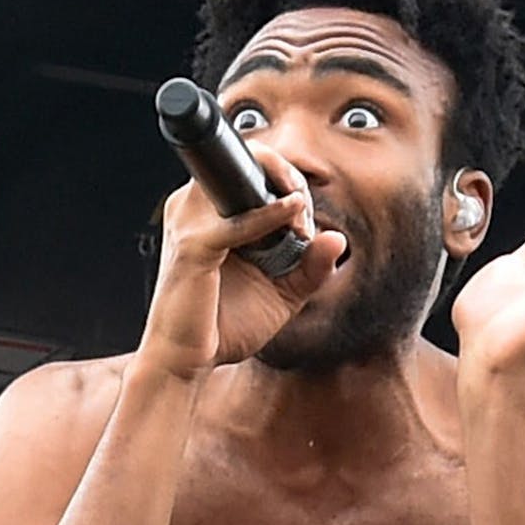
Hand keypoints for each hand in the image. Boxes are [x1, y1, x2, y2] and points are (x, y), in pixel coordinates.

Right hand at [138, 142, 348, 378]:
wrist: (186, 361)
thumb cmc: (224, 325)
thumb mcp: (282, 294)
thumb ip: (311, 267)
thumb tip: (338, 238)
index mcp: (208, 212)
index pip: (252, 170)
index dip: (288, 184)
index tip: (307, 223)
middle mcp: (193, 208)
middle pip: (245, 163)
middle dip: (286, 177)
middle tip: (306, 217)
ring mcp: (189, 223)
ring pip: (240, 179)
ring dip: (281, 190)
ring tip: (301, 223)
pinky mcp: (192, 247)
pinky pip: (236, 221)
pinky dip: (268, 215)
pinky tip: (294, 215)